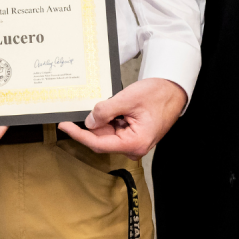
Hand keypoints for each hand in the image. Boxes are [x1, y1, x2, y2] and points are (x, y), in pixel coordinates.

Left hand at [57, 77, 186, 159]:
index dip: (79, 135)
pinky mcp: (133, 136)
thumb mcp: (128, 99)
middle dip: (91, 125)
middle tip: (78, 110)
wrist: (174, 90)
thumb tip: (89, 122)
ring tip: (108, 103)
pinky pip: (115, 130)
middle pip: (102, 140)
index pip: (98, 144)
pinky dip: (109, 119)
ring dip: (102, 121)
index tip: (64, 126)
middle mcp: (134, 148)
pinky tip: (111, 107)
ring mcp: (133, 143)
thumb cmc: (158, 94)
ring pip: (108, 134)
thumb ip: (106, 111)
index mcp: (134, 143)